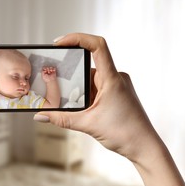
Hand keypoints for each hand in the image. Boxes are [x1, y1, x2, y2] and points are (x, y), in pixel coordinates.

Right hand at [34, 33, 157, 162]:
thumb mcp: (87, 125)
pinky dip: (84, 96)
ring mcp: (116, 86)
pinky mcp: (115, 94)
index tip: (59, 43)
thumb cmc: (125, 133)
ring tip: (70, 104)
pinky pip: (95, 88)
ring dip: (77, 90)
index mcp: (112, 79)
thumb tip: (40, 116)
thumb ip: (61, 119)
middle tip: (55, 84)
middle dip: (70, 77)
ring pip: (90, 80)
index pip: (97, 46)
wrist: (144, 147)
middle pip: (87, 66)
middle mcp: (115, 78)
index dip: (77, 38)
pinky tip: (79, 109)